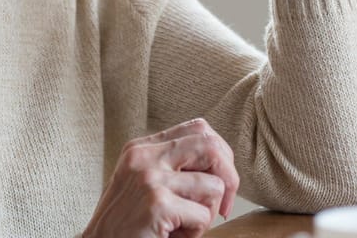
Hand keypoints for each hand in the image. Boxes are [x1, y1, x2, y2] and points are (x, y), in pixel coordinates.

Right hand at [82, 118, 239, 237]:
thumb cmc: (127, 226)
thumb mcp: (144, 185)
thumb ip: (173, 166)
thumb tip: (222, 163)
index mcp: (141, 148)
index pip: (199, 129)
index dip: (221, 156)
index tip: (219, 183)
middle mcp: (144, 157)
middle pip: (211, 146)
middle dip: (229, 177)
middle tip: (224, 206)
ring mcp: (150, 178)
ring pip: (214, 186)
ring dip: (208, 214)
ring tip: (183, 226)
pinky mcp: (157, 204)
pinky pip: (203, 216)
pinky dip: (196, 233)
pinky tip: (173, 236)